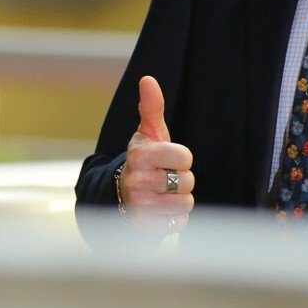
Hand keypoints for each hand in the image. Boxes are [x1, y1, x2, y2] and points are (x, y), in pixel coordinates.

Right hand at [120, 76, 194, 232]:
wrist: (120, 197)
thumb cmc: (144, 161)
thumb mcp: (148, 134)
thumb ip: (151, 107)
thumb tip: (147, 79)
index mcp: (140, 155)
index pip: (186, 157)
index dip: (182, 159)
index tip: (167, 160)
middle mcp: (136, 181)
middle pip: (187, 181)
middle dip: (181, 181)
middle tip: (163, 180)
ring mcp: (139, 206)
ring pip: (185, 204)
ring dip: (178, 201)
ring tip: (161, 196)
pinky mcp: (144, 228)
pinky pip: (179, 223)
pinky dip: (174, 220)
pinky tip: (159, 213)